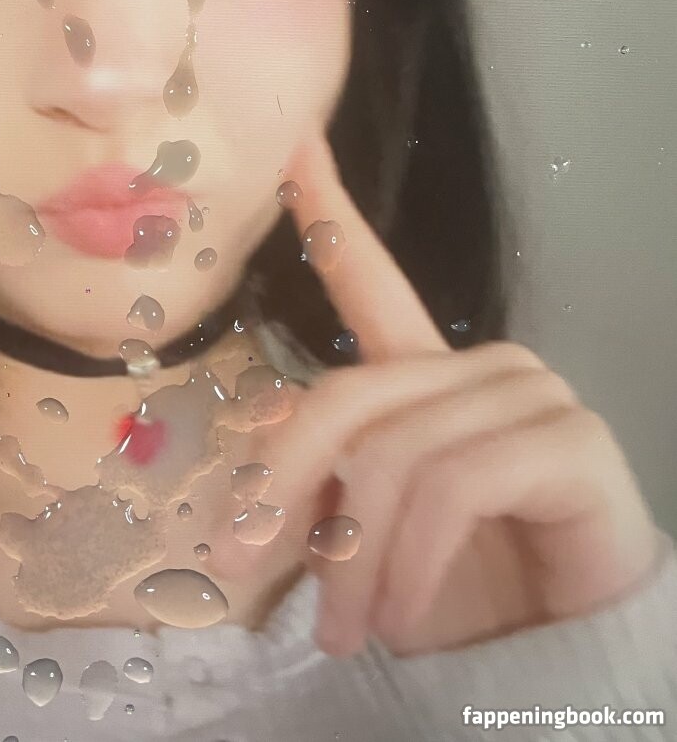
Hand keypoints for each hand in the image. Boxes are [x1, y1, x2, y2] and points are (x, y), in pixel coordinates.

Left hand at [206, 136, 659, 656]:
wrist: (564, 666)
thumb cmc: (463, 595)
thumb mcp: (364, 540)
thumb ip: (316, 493)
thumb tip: (240, 498)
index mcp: (422, 375)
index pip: (370, 279)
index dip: (328, 211)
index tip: (293, 143)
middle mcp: (477, 365)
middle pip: (345, 399)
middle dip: (286, 492)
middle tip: (248, 568)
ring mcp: (528, 394)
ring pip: (394, 457)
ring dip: (357, 559)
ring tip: (350, 630)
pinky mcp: (569, 439)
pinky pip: (453, 487)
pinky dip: (413, 562)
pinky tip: (406, 615)